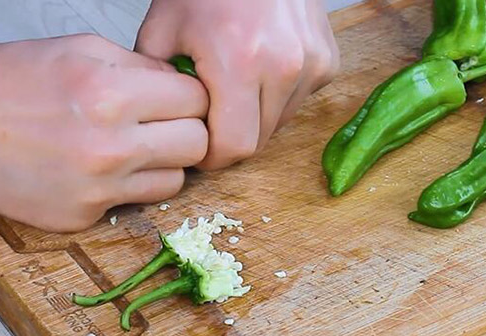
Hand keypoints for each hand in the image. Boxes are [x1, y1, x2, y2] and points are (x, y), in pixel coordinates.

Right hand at [0, 35, 208, 231]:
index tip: (180, 100)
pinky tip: (101, 169)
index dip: (192, 97)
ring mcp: (97, 188)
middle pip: (198, 145)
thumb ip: (145, 67)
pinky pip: (135, 203)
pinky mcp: (83, 216)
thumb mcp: (85, 49)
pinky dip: (127, 186)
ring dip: (163, 164)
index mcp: (112, 94)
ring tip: (133, 149)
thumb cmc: (17, 79)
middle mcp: (109, 146)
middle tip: (165, 125)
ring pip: (176, 181)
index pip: (198, 101)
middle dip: (188, 131)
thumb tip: (186, 87)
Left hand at [136, 0, 339, 169]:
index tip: (201, 148)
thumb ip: (158, 84)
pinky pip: (300, 100)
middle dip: (233, 137)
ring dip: (257, 116)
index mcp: (241, 63)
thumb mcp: (163, 28)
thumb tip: (166, 125)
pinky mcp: (327, 62)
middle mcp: (285, 68)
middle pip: (259, 141)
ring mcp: (312, 65)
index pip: (234, 147)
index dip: (213, 157)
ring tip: (238, 82)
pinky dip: (279, 95)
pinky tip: (263, 66)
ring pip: (281, 123)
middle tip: (214, 113)